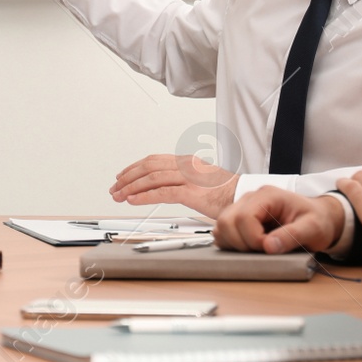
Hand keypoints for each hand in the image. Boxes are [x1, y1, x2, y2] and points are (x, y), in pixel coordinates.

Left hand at [109, 153, 236, 217]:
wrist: (246, 197)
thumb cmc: (228, 192)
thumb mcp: (203, 180)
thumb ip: (186, 180)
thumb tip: (171, 187)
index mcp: (188, 162)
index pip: (154, 160)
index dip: (134, 168)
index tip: (122, 176)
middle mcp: (186, 166)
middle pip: (148, 166)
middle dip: (128, 177)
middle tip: (115, 187)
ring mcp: (189, 178)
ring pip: (151, 178)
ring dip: (131, 187)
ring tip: (119, 195)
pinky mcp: (192, 192)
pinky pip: (162, 193)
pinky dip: (144, 196)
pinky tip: (133, 201)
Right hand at [213, 187, 344, 254]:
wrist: (319, 218)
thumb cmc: (317, 221)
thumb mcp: (313, 229)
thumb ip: (292, 235)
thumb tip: (269, 247)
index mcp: (267, 196)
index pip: (244, 216)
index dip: (253, 238)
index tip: (269, 248)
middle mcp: (250, 198)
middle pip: (226, 221)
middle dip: (241, 243)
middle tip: (262, 251)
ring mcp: (242, 208)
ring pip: (220, 227)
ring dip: (234, 244)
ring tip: (256, 249)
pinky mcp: (239, 219)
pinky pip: (222, 232)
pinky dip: (231, 244)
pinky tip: (250, 248)